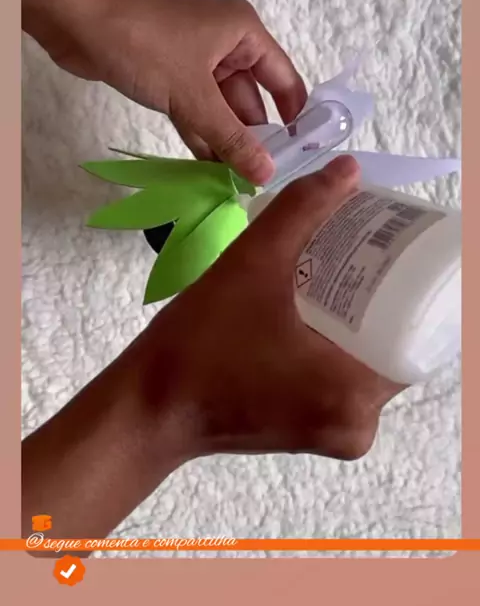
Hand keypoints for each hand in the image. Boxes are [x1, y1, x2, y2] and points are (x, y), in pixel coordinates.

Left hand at [21, 0, 305, 183]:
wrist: (77, 19)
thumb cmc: (145, 45)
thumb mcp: (193, 96)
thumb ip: (231, 138)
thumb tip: (266, 174)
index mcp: (244, 33)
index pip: (284, 80)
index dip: (295, 118)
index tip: (301, 157)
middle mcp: (226, 43)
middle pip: (251, 97)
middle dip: (254, 137)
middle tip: (261, 183)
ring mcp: (195, 58)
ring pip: (220, 106)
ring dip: (225, 140)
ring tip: (236, 185)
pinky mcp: (168, 71)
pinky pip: (194, 107)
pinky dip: (199, 132)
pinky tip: (206, 168)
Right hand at [22, 157, 403, 541]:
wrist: (146, 408)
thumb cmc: (198, 341)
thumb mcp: (252, 263)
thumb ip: (302, 209)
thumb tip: (348, 169)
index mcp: (356, 394)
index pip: (415, 333)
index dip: (410, 286)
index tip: (390, 249)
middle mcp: (358, 425)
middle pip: (394, 346)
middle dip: (383, 295)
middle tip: (365, 248)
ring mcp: (336, 435)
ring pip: (368, 362)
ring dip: (360, 319)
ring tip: (345, 268)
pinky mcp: (312, 433)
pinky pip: (344, 380)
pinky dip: (338, 343)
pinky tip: (321, 305)